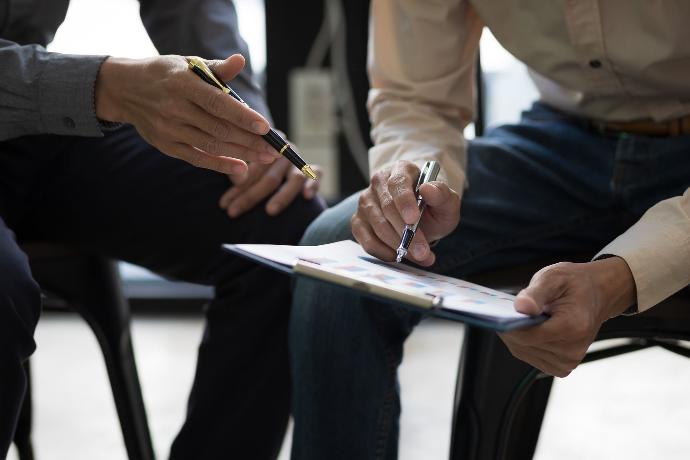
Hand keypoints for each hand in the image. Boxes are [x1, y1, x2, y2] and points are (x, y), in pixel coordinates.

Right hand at [95, 54, 279, 175]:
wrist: (125, 89)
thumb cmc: (167, 74)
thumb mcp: (188, 64)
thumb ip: (216, 69)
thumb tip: (240, 61)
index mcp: (182, 83)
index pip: (217, 102)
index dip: (242, 116)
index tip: (265, 127)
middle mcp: (174, 107)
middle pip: (218, 128)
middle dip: (250, 141)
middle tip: (275, 149)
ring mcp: (169, 129)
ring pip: (211, 145)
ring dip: (242, 154)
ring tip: (266, 158)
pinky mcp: (167, 145)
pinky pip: (197, 158)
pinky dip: (220, 165)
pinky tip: (242, 168)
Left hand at [219, 157, 321, 216]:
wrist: (272, 159)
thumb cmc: (250, 167)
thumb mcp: (240, 166)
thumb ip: (237, 172)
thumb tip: (236, 180)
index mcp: (263, 144)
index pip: (251, 166)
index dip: (237, 186)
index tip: (224, 204)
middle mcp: (283, 150)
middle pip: (270, 176)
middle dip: (250, 196)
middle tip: (234, 212)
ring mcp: (299, 160)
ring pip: (294, 179)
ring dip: (281, 197)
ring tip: (269, 211)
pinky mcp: (314, 169)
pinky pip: (317, 175)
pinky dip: (313, 184)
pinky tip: (306, 196)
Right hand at [352, 161, 460, 265]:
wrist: (420, 219)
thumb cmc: (432, 208)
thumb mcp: (445, 202)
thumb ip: (442, 195)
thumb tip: (428, 189)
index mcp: (401, 170)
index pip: (398, 183)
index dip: (404, 202)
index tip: (413, 219)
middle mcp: (378, 183)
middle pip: (388, 208)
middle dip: (406, 233)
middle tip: (423, 252)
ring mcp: (365, 202)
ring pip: (378, 227)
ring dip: (398, 245)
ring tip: (418, 256)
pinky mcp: (358, 222)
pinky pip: (367, 241)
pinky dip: (384, 252)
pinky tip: (398, 255)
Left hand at [499, 257, 636, 376]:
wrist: (596, 294)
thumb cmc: (574, 284)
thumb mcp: (553, 277)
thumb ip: (535, 293)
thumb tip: (521, 308)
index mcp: (573, 327)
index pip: (529, 336)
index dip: (510, 326)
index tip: (501, 312)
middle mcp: (573, 349)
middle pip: (524, 346)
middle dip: (512, 329)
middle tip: (512, 311)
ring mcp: (568, 361)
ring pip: (524, 352)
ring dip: (517, 336)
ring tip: (524, 318)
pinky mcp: (562, 366)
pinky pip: (531, 357)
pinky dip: (524, 343)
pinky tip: (530, 329)